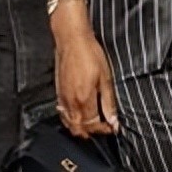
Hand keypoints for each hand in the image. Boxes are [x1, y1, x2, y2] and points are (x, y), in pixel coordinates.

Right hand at [52, 7, 118, 137]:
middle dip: (92, 132)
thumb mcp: (106, 77)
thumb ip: (109, 102)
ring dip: (80, 128)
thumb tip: (113, 121)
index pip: (93, 125)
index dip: (104, 130)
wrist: (72, 39)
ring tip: (92, 125)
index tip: (112, 128)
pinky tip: (77, 116)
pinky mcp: (58, 93)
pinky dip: (70, 120)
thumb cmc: (90, 53)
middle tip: (103, 128)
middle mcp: (71, 103)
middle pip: (79, 128)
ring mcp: (63, 99)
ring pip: (69, 124)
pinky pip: (62, 114)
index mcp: (85, 99)